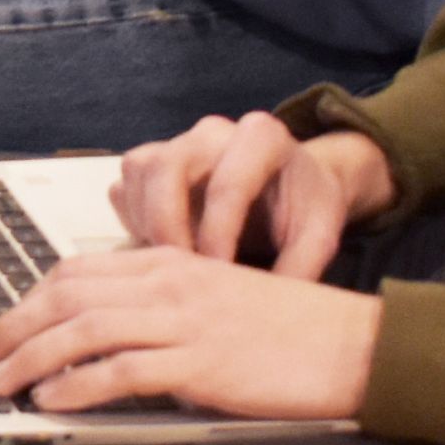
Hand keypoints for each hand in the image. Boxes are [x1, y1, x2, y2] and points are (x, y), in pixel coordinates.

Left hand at [0, 247, 381, 422]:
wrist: (355, 346)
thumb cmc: (291, 330)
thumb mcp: (217, 300)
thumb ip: (167, 306)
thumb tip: (111, 337)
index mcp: (171, 262)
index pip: (78, 271)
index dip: (29, 299)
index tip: (3, 327)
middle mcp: (171, 282)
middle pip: (67, 295)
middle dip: (13, 326)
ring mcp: (185, 320)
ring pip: (83, 329)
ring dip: (30, 357)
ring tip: (2, 383)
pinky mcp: (202, 361)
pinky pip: (122, 369)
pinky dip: (78, 384)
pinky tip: (53, 399)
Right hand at [114, 112, 396, 271]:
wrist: (296, 183)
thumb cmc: (306, 207)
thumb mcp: (319, 236)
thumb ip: (299, 268)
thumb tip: (264, 313)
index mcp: (262, 137)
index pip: (227, 186)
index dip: (219, 238)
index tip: (221, 280)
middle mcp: (213, 131)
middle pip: (166, 167)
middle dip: (166, 227)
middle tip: (179, 275)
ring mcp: (177, 141)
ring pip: (137, 173)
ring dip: (146, 225)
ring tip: (172, 265)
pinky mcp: (151, 161)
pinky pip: (124, 188)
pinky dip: (135, 223)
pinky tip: (162, 251)